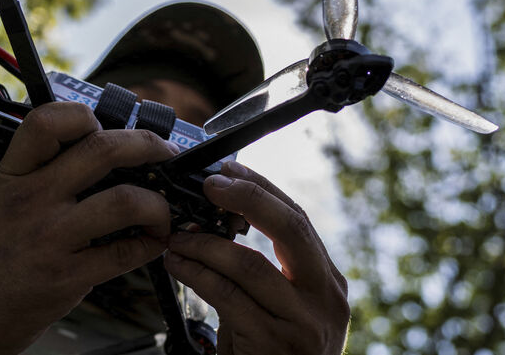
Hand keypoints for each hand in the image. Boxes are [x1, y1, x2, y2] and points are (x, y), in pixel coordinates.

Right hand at [0, 102, 177, 354]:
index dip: (85, 116)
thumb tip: (90, 149)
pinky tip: (152, 242)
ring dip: (158, 204)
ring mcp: (50, 238)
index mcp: (11, 175)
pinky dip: (151, 244)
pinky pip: (125, 253)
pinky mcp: (67, 276)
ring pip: (125, 201)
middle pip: (103, 150)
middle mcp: (31, 200)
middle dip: (147, 146)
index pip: (48, 122)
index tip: (105, 126)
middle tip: (164, 154)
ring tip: (161, 210)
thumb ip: (34, 173)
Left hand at [164, 161, 349, 354]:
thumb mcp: (282, 306)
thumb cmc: (275, 352)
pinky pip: (229, 297)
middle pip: (291, 228)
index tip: (229, 169)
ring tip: (177, 236)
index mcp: (327, 280)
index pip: (297, 218)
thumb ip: (263, 267)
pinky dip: (197, 275)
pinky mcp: (275, 342)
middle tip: (211, 184)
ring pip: (251, 264)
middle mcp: (325, 297)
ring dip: (206, 244)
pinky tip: (177, 265)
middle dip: (248, 197)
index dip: (261, 188)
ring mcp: (304, 321)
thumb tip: (213, 222)